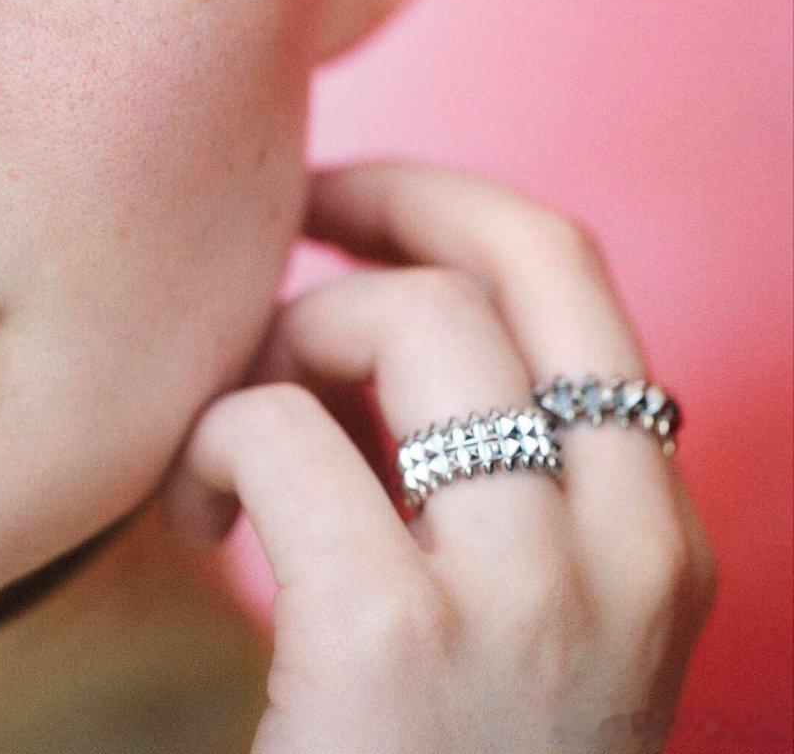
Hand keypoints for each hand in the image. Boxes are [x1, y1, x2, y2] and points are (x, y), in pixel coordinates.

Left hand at [162, 163, 716, 753]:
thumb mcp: (515, 605)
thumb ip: (478, 466)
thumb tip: (364, 304)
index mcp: (651, 530)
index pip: (572, 273)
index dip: (447, 200)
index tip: (351, 201)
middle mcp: (625, 546)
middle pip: (513, 260)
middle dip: (381, 204)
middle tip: (285, 235)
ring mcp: (526, 595)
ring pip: (411, 320)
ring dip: (290, 336)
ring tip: (241, 427)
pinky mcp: (395, 645)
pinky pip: (283, 432)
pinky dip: (216, 439)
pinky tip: (194, 514)